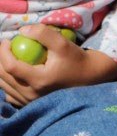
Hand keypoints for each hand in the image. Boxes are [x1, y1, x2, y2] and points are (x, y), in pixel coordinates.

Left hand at [0, 25, 116, 105]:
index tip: (8, 41)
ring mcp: (30, 101)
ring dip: (2, 70)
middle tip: (8, 47)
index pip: (10, 66)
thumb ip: (43, 33)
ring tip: (11, 58)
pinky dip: (8, 83)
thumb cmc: (76, 59)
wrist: (89, 76)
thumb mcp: (63, 43)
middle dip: (0, 59)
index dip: (3, 51)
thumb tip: (21, 31)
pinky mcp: (30, 104)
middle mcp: (32, 94)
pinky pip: (10, 95)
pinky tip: (16, 74)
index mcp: (39, 80)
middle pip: (3, 76)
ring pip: (4, 85)